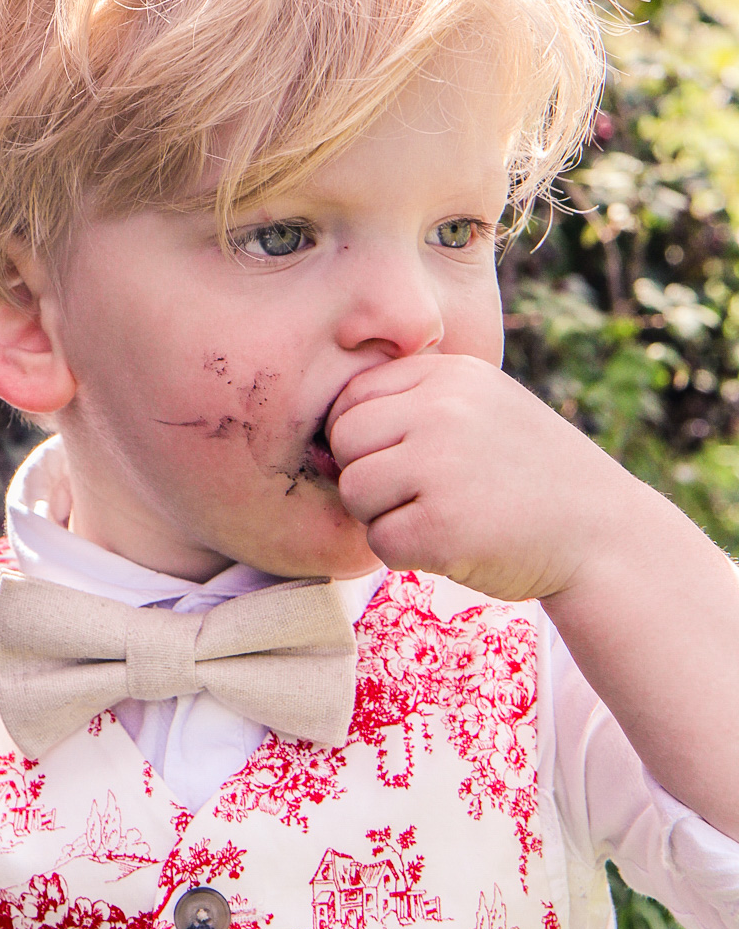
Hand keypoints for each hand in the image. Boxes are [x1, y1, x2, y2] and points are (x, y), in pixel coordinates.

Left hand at [328, 351, 738, 841]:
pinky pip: (379, 541)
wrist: (604, 536)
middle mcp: (442, 410)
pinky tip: (452, 545)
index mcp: (451, 375)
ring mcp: (440, 466)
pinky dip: (406, 554)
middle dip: (369, 476)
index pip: (353, 396)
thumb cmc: (530, 477)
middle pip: (346, 441)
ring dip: (385, 516)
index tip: (402, 462)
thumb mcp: (484, 408)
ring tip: (440, 518)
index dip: (364, 438)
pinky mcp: (439, 526)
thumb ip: (415, 406)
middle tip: (419, 497)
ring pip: (355, 491)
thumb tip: (324, 443)